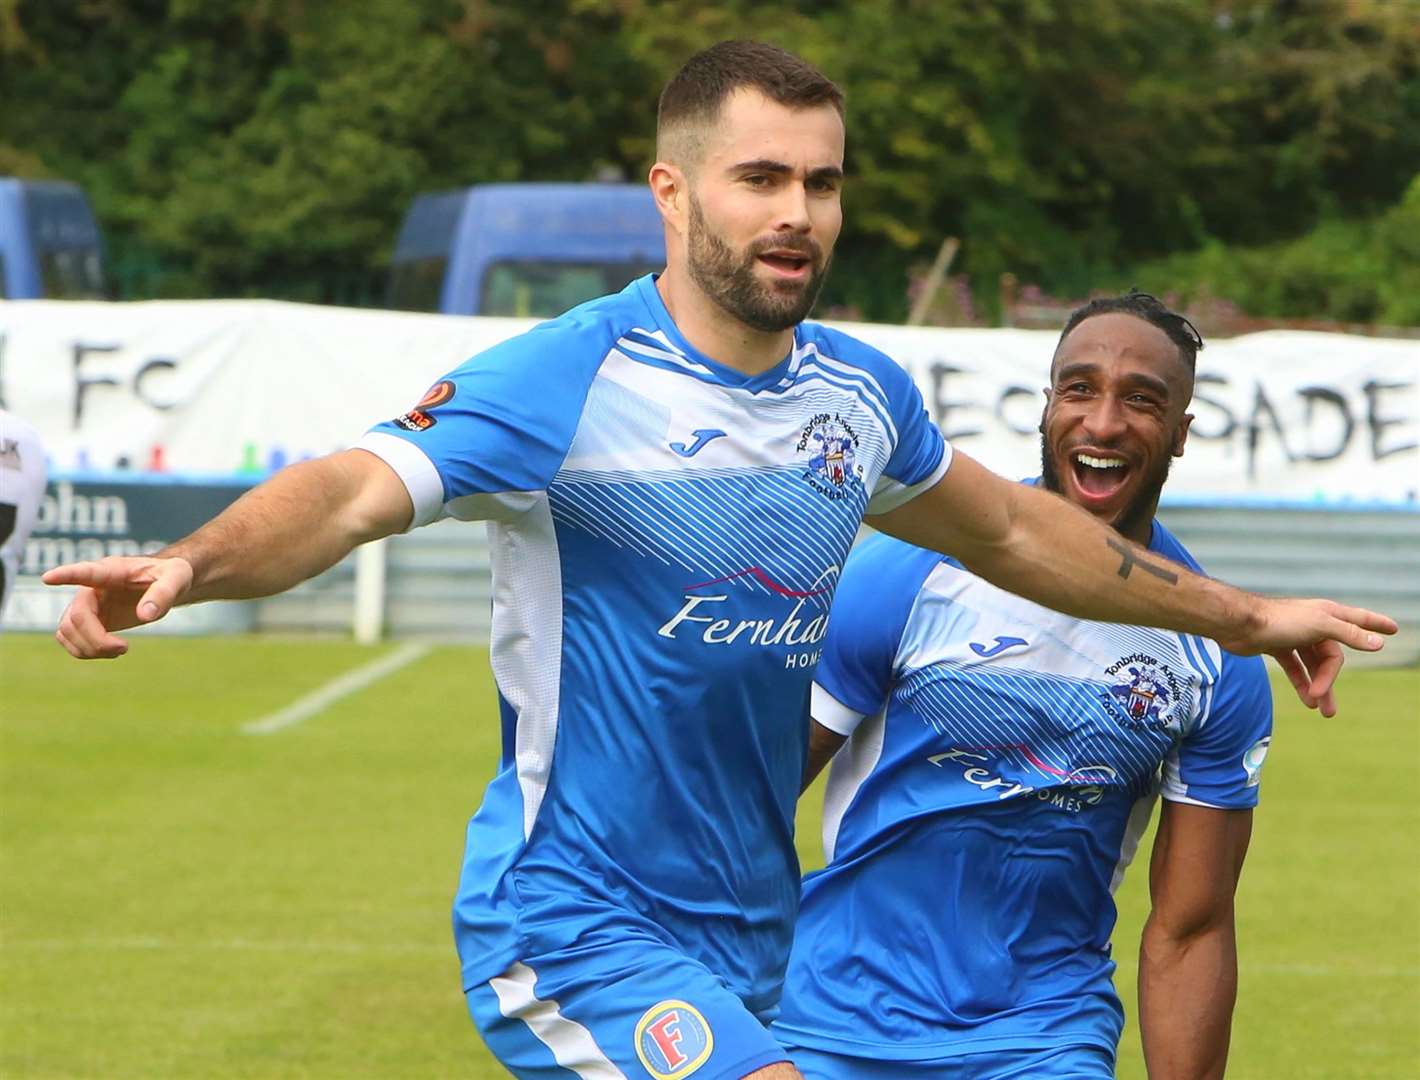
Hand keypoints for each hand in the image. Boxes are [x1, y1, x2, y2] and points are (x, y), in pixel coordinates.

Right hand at [44, 556, 194, 658]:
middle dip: (96, 639)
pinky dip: (84, 651)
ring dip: (88, 648)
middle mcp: (91, 587)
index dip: (66, 575)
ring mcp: (86, 604)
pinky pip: (68, 639)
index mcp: (112, 571)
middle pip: (76, 616)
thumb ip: (164, 593)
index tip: (47, 577)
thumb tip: (146, 615)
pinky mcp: (87, 620)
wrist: (165, 584)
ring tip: (120, 650)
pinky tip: (109, 652)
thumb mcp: (177, 578)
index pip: (86, 572)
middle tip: (124, 649)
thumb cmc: (171, 575)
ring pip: (66, 630)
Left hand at [1221, 597, 1396, 716]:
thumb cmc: (1279, 620)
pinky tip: (1306, 700)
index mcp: (1327, 613)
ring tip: (1322, 712)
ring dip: (1317, 688)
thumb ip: (1348, 634)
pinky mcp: (1277, 646)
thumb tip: (1378, 644)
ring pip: (1313, 666)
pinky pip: (1296, 668)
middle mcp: (1313, 624)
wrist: (1238, 625)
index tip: (1392, 629)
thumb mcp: (1320, 626)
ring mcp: (1295, 636)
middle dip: (1330, 682)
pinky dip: (1301, 682)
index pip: (1358, 620)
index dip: (1375, 624)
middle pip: (1331, 657)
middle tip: (1328, 709)